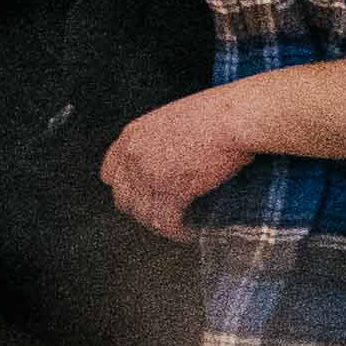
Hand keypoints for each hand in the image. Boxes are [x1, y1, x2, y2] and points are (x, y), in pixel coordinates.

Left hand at [98, 88, 259, 239]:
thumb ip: (159, 140)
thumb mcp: (172, 118)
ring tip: (178, 227)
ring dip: (160, 224)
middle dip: (141, 210)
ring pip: (143, 214)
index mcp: (131, 136)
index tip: (140, 197)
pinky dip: (177, 231)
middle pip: (123, 199)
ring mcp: (150, 175)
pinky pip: (166, 222)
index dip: (126, 189)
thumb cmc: (216, 113)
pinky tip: (188, 232)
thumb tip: (168, 161)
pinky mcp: (172, 191)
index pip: (110, 174)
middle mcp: (134, 156)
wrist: (235, 118)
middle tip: (162, 215)